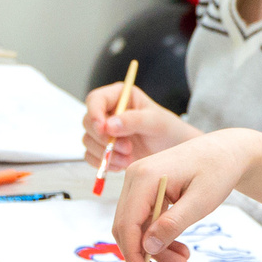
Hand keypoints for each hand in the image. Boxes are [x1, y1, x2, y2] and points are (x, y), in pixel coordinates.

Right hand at [83, 81, 198, 174]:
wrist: (173, 152)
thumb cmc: (168, 131)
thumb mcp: (156, 122)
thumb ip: (133, 120)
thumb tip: (108, 125)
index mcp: (119, 97)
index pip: (96, 99)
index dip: (94, 113)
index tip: (102, 128)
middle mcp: (108, 112)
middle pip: (88, 122)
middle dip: (104, 138)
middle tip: (126, 148)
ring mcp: (105, 132)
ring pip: (88, 141)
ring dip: (106, 153)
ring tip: (129, 158)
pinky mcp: (103, 149)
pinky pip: (91, 157)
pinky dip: (104, 163)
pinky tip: (122, 164)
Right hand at [110, 130, 261, 261]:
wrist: (228, 150)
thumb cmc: (218, 170)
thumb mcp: (201, 201)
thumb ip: (174, 224)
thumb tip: (148, 247)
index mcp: (144, 177)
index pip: (127, 224)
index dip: (133, 255)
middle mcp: (134, 177)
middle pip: (128, 227)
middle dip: (144, 257)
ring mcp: (139, 182)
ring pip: (137, 227)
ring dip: (156, 250)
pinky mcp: (147, 188)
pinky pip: (146, 219)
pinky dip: (160, 237)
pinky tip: (180, 249)